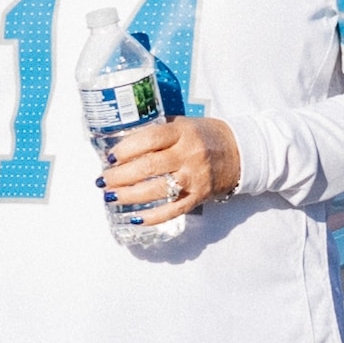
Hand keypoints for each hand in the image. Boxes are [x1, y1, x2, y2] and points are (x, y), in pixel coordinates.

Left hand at [101, 114, 240, 226]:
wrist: (240, 152)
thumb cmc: (205, 136)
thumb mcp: (183, 124)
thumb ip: (158, 131)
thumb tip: (123, 144)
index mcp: (182, 132)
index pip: (149, 139)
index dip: (126, 149)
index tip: (110, 157)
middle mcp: (188, 155)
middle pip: (149, 167)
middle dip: (121, 175)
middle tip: (104, 180)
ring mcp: (194, 178)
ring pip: (157, 190)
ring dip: (129, 195)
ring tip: (111, 196)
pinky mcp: (199, 196)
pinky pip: (173, 210)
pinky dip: (152, 217)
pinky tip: (135, 218)